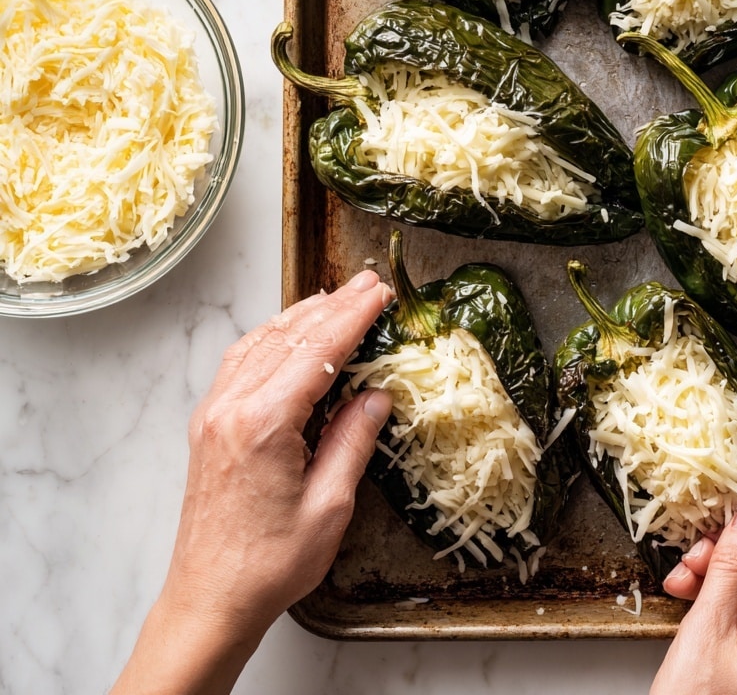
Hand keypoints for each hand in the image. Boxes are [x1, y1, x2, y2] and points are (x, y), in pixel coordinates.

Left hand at [111, 271, 393, 694]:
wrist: (210, 599)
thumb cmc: (269, 564)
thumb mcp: (329, 505)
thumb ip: (352, 441)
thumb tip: (375, 396)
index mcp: (264, 423)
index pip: (318, 350)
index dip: (354, 317)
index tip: (381, 294)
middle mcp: (232, 407)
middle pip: (290, 336)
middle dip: (334, 306)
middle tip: (369, 283)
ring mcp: (214, 412)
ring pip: (262, 342)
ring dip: (303, 316)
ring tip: (337, 297)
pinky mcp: (209, 423)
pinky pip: (241, 361)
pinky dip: (272, 336)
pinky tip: (289, 331)